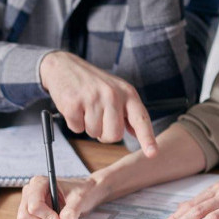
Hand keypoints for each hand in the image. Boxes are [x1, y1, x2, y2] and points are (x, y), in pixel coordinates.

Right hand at [17, 175, 109, 218]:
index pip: (34, 205)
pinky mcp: (36, 218)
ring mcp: (31, 206)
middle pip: (26, 217)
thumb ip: (71, 211)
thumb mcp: (80, 198)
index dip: (47, 217)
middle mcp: (31, 194)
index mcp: (39, 183)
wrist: (87, 193)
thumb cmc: (82, 190)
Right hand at [39, 50, 157, 156]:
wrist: (65, 66)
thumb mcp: (117, 91)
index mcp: (128, 93)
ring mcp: (93, 98)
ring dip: (88, 126)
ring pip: (94, 133)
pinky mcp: (74, 103)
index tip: (152, 153)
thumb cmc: (93, 83)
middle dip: (105, 134)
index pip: (141, 119)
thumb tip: (137, 134)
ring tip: (86, 107)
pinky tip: (75, 107)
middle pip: (114, 135)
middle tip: (98, 118)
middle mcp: (113, 95)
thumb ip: (128, 112)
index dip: (147, 138)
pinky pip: (77, 129)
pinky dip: (74, 122)